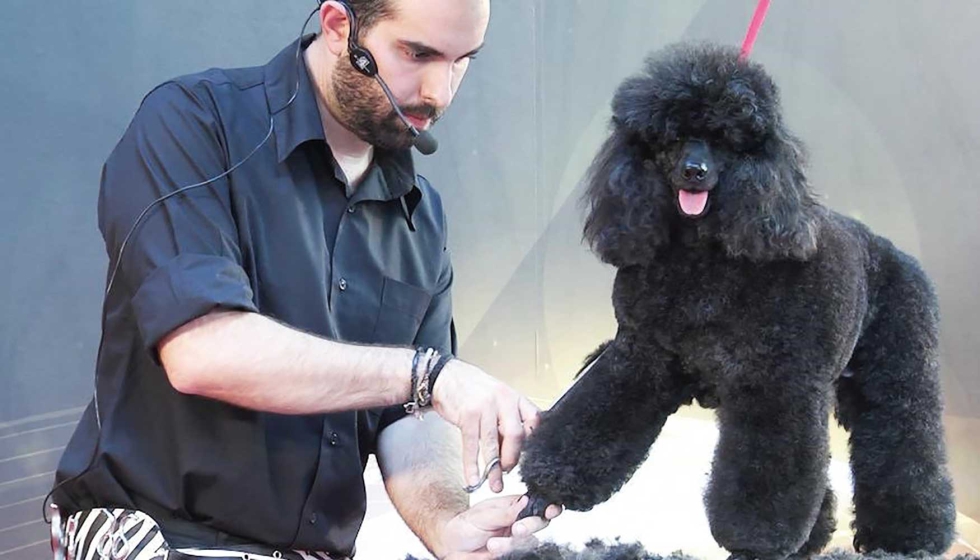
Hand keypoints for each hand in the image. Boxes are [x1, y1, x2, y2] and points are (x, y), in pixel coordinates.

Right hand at [431, 359, 540, 491]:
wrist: (446, 376)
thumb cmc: (473, 389)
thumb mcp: (498, 399)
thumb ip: (508, 421)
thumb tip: (514, 450)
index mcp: (514, 397)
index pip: (534, 420)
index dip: (533, 442)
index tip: (528, 458)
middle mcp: (503, 400)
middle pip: (516, 435)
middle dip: (513, 459)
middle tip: (508, 472)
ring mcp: (484, 407)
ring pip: (493, 443)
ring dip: (494, 469)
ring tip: (495, 484)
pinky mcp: (467, 415)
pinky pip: (471, 445)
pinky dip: (472, 465)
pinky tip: (474, 478)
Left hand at [439, 495, 561, 558]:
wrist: (452, 547)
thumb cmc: (465, 525)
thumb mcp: (484, 515)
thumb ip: (506, 512)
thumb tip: (526, 501)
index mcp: (514, 505)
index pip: (538, 503)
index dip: (549, 506)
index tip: (549, 510)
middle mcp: (519, 521)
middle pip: (540, 522)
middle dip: (531, 526)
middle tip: (516, 529)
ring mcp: (516, 540)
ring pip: (530, 541)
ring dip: (511, 543)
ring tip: (492, 544)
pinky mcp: (512, 554)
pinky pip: (519, 553)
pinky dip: (507, 552)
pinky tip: (493, 550)